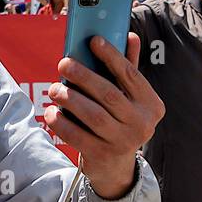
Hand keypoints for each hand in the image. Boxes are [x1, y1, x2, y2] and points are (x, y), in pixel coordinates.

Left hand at [44, 33, 163, 199]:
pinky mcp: (102, 155)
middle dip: (83, 76)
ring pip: (92, 115)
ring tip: (54, 89)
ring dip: (70, 98)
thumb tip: (129, 35)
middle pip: (109, 94)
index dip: (112, 56)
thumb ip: (128, 68)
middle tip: (63, 64)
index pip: (131, 75)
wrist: (116, 167)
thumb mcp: (129, 97)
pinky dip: (61, 122)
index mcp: (151, 104)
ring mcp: (123, 142)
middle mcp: (142, 124)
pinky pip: (77, 136)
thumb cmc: (121, 120)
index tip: (93, 40)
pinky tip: (51, 112)